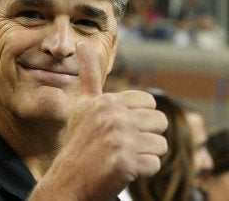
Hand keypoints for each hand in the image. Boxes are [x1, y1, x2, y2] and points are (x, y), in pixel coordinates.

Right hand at [30, 42, 167, 200]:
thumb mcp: (82, 106)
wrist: (67, 183)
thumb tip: (82, 44)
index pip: (149, 103)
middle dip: (146, 137)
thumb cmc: (79, 144)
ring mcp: (120, 140)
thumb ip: (89, 75)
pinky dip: (143, 171)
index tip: (120, 129)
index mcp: (107, 101)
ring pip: (161, 144)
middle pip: (160, 122)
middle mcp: (113, 117)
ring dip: (146, 155)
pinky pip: (155, 164)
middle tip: (124, 146)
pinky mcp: (126, 163)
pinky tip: (124, 171)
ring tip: (124, 158)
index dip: (139, 119)